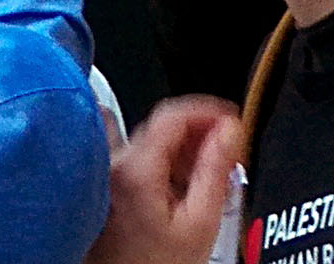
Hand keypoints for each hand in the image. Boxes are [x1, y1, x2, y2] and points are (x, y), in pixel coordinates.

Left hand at [82, 100, 241, 263]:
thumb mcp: (199, 222)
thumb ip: (215, 171)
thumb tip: (229, 132)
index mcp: (134, 168)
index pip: (172, 114)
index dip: (207, 111)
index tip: (231, 120)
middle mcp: (111, 162)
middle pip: (160, 126)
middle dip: (199, 132)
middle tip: (225, 151)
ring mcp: (102, 172)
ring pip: (147, 139)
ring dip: (180, 147)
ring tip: (204, 173)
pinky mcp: (101, 183)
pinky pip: (134, 155)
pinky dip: (162, 160)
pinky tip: (178, 185)